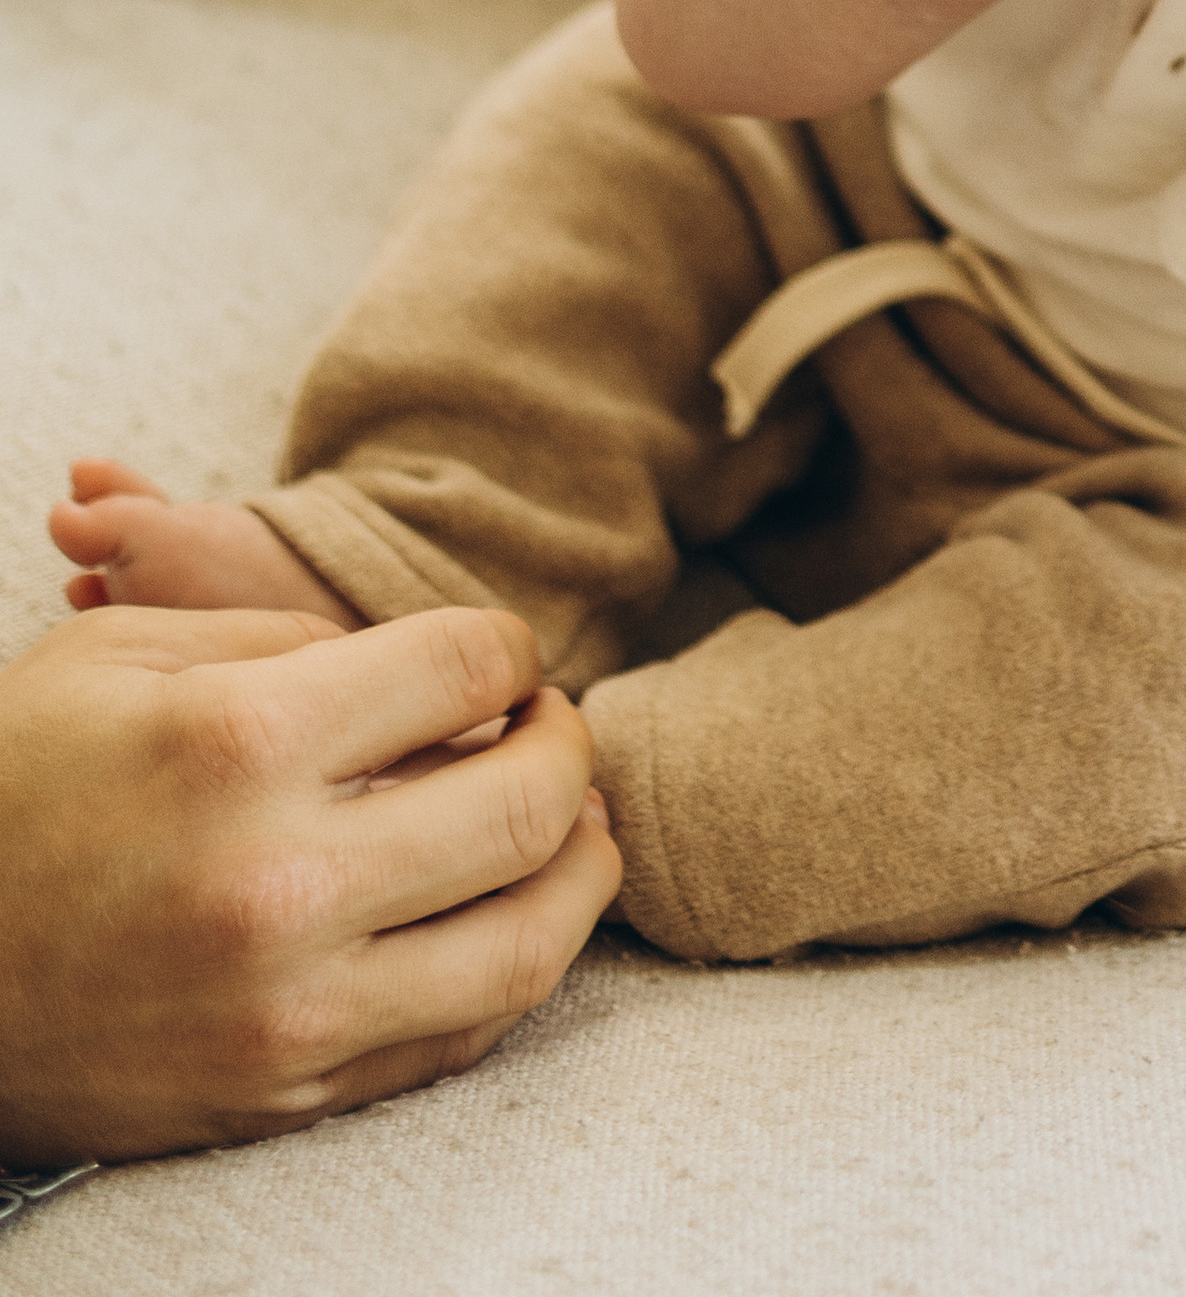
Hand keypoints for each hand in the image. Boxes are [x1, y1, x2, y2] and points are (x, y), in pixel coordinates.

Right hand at [0, 607, 620, 1165]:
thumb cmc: (13, 791)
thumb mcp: (121, 655)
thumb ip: (289, 641)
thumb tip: (429, 674)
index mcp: (241, 744)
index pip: (467, 670)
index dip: (508, 650)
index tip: (500, 659)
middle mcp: (280, 883)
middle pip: (526, 805)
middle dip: (566, 747)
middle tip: (548, 726)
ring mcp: (288, 1008)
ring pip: (525, 944)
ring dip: (579, 870)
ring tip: (573, 821)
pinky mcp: (284, 1094)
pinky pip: (458, 1035)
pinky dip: (513, 965)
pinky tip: (508, 910)